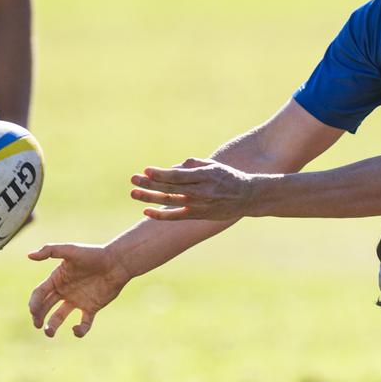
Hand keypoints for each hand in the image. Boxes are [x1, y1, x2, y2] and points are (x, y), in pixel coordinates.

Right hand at [27, 244, 131, 337]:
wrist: (118, 262)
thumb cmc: (95, 254)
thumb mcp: (71, 250)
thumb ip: (51, 250)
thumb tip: (29, 255)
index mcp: (57, 279)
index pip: (39, 294)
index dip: (34, 303)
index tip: (33, 312)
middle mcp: (65, 291)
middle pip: (45, 307)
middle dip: (38, 316)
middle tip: (37, 325)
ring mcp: (78, 300)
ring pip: (59, 317)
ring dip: (52, 326)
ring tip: (49, 333)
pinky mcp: (92, 307)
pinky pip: (83, 323)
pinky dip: (79, 330)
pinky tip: (76, 329)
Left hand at [130, 157, 255, 221]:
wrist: (247, 197)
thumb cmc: (228, 177)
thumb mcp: (213, 165)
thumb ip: (191, 165)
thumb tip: (170, 169)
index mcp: (204, 176)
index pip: (178, 176)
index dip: (161, 173)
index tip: (146, 170)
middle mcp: (201, 192)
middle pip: (170, 188)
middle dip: (150, 183)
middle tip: (133, 179)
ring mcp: (199, 205)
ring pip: (170, 202)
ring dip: (150, 198)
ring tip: (133, 193)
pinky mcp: (198, 215)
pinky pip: (175, 217)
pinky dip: (160, 215)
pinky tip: (146, 211)